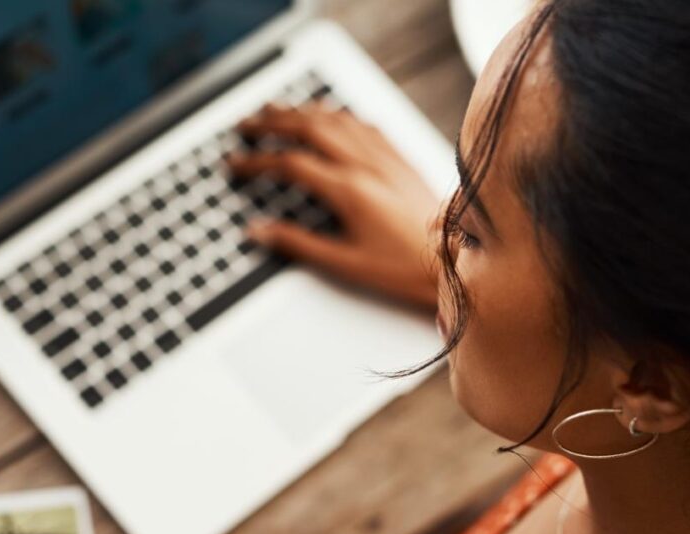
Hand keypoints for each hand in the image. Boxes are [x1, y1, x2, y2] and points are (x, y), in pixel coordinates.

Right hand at [227, 104, 444, 307]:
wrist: (455, 260)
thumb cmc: (404, 268)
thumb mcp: (344, 264)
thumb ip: (298, 244)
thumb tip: (259, 232)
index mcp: (349, 190)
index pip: (290, 164)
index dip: (256, 161)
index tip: (234, 163)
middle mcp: (366, 165)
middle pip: (309, 128)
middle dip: (272, 123)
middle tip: (246, 125)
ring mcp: (385, 157)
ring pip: (335, 120)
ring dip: (301, 111)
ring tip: (276, 110)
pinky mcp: (400, 159)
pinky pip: (364, 125)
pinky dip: (337, 116)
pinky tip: (328, 116)